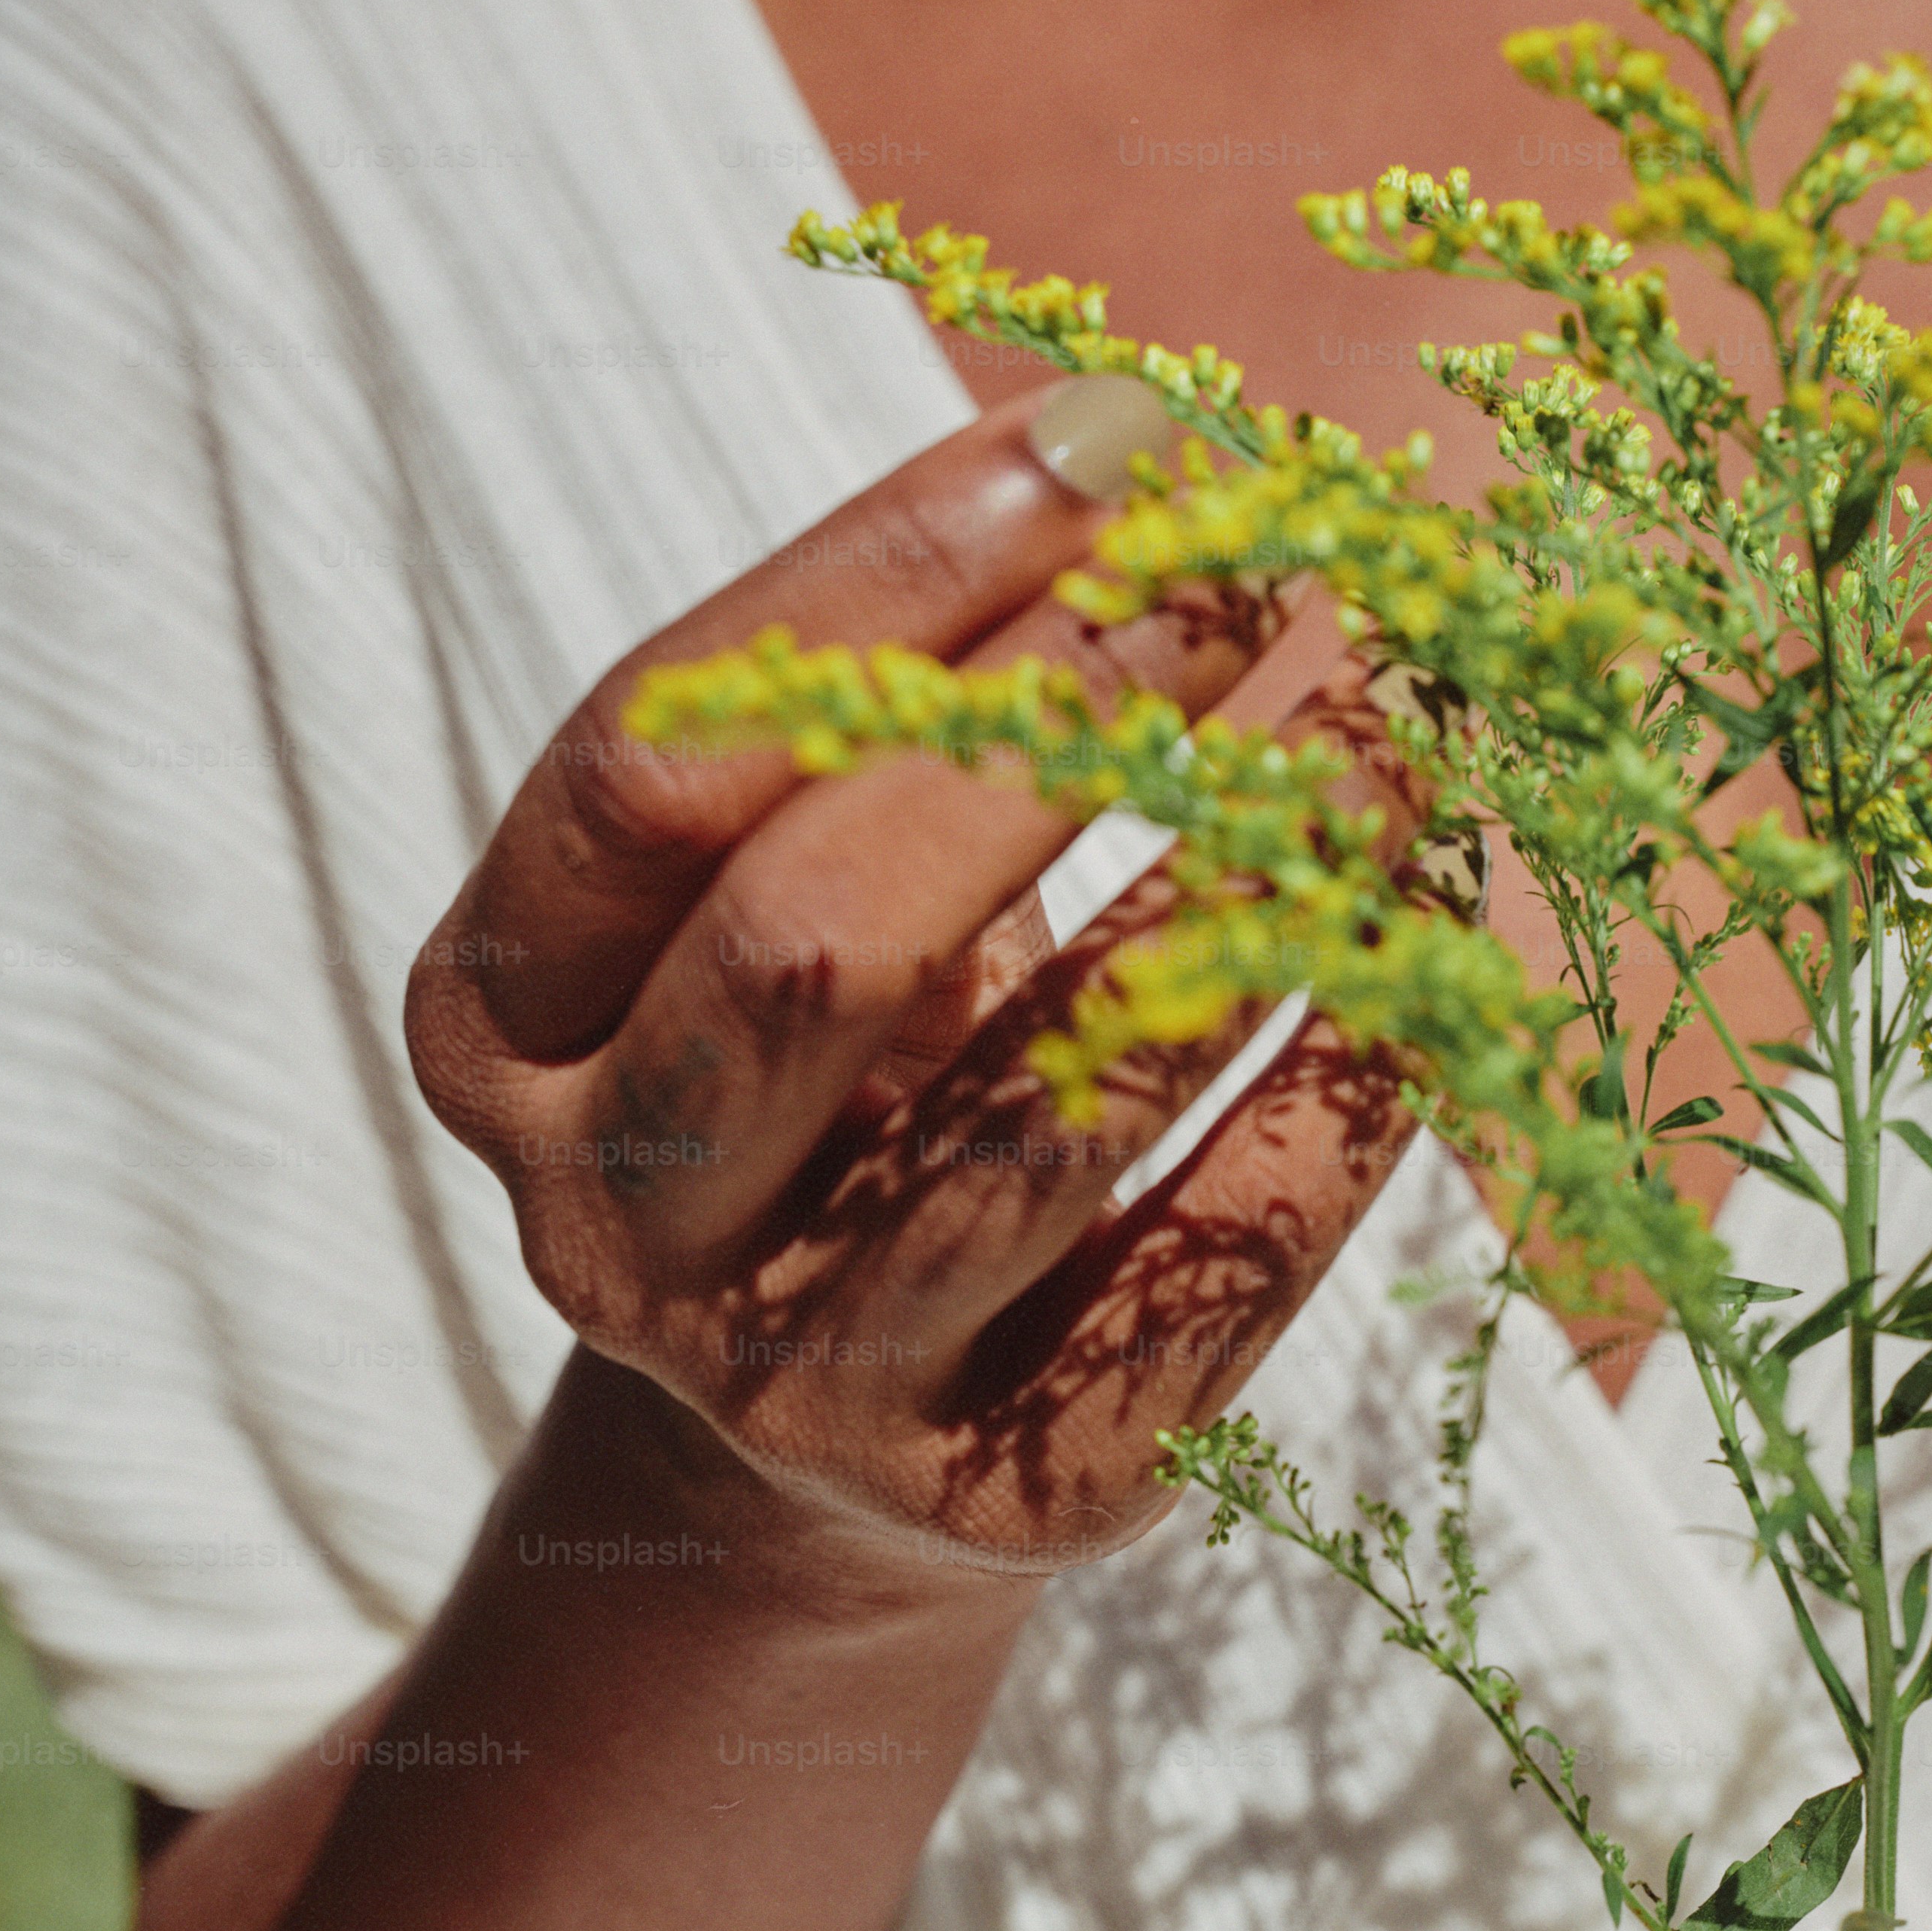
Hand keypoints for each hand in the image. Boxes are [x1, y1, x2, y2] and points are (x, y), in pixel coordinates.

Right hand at [407, 380, 1417, 1570]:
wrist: (824, 1457)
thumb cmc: (829, 1078)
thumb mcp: (775, 890)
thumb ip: (887, 714)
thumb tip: (1156, 452)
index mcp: (497, 1018)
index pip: (652, 758)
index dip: (885, 578)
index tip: (1124, 432)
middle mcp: (610, 1215)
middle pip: (818, 946)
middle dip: (1054, 725)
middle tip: (1262, 570)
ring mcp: (797, 1382)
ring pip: (1045, 1122)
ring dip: (1248, 899)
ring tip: (1401, 729)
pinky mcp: (1007, 1498)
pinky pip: (1206, 1281)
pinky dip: (1338, 1105)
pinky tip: (1434, 959)